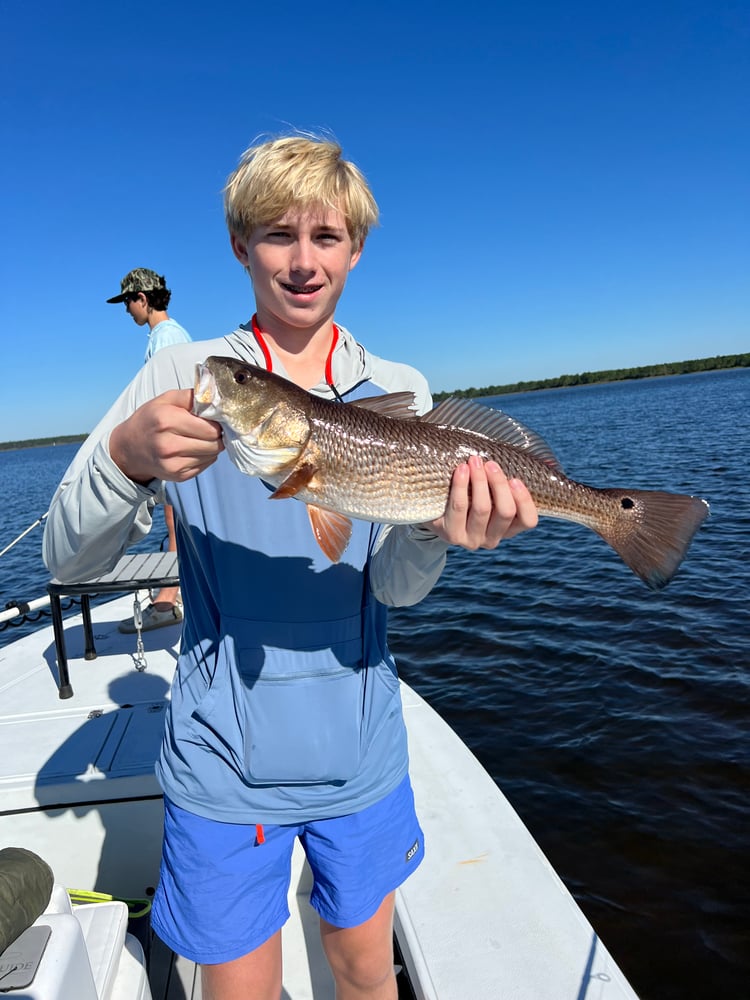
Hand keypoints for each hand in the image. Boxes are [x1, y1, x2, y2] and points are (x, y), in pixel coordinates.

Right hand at [109, 389, 223, 484]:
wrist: (129, 448)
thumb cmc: (150, 420)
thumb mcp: (166, 400)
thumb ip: (192, 396)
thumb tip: (216, 399)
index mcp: (167, 421)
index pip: (210, 428)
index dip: (217, 423)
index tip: (212, 420)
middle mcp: (169, 445)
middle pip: (214, 443)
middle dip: (216, 435)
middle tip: (208, 429)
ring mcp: (173, 464)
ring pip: (212, 455)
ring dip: (211, 447)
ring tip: (199, 439)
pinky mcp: (178, 476)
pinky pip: (205, 466)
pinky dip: (204, 457)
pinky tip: (192, 450)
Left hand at [426, 455, 537, 549]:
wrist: (434, 510)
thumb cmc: (470, 495)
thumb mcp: (490, 491)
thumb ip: (508, 481)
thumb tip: (545, 462)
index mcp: (508, 529)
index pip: (528, 521)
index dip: (524, 500)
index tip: (515, 479)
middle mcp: (492, 539)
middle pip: (505, 511)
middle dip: (499, 484)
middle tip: (491, 464)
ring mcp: (472, 540)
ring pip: (483, 509)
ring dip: (480, 481)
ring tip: (474, 461)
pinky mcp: (452, 535)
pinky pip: (459, 507)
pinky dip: (461, 485)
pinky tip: (461, 470)